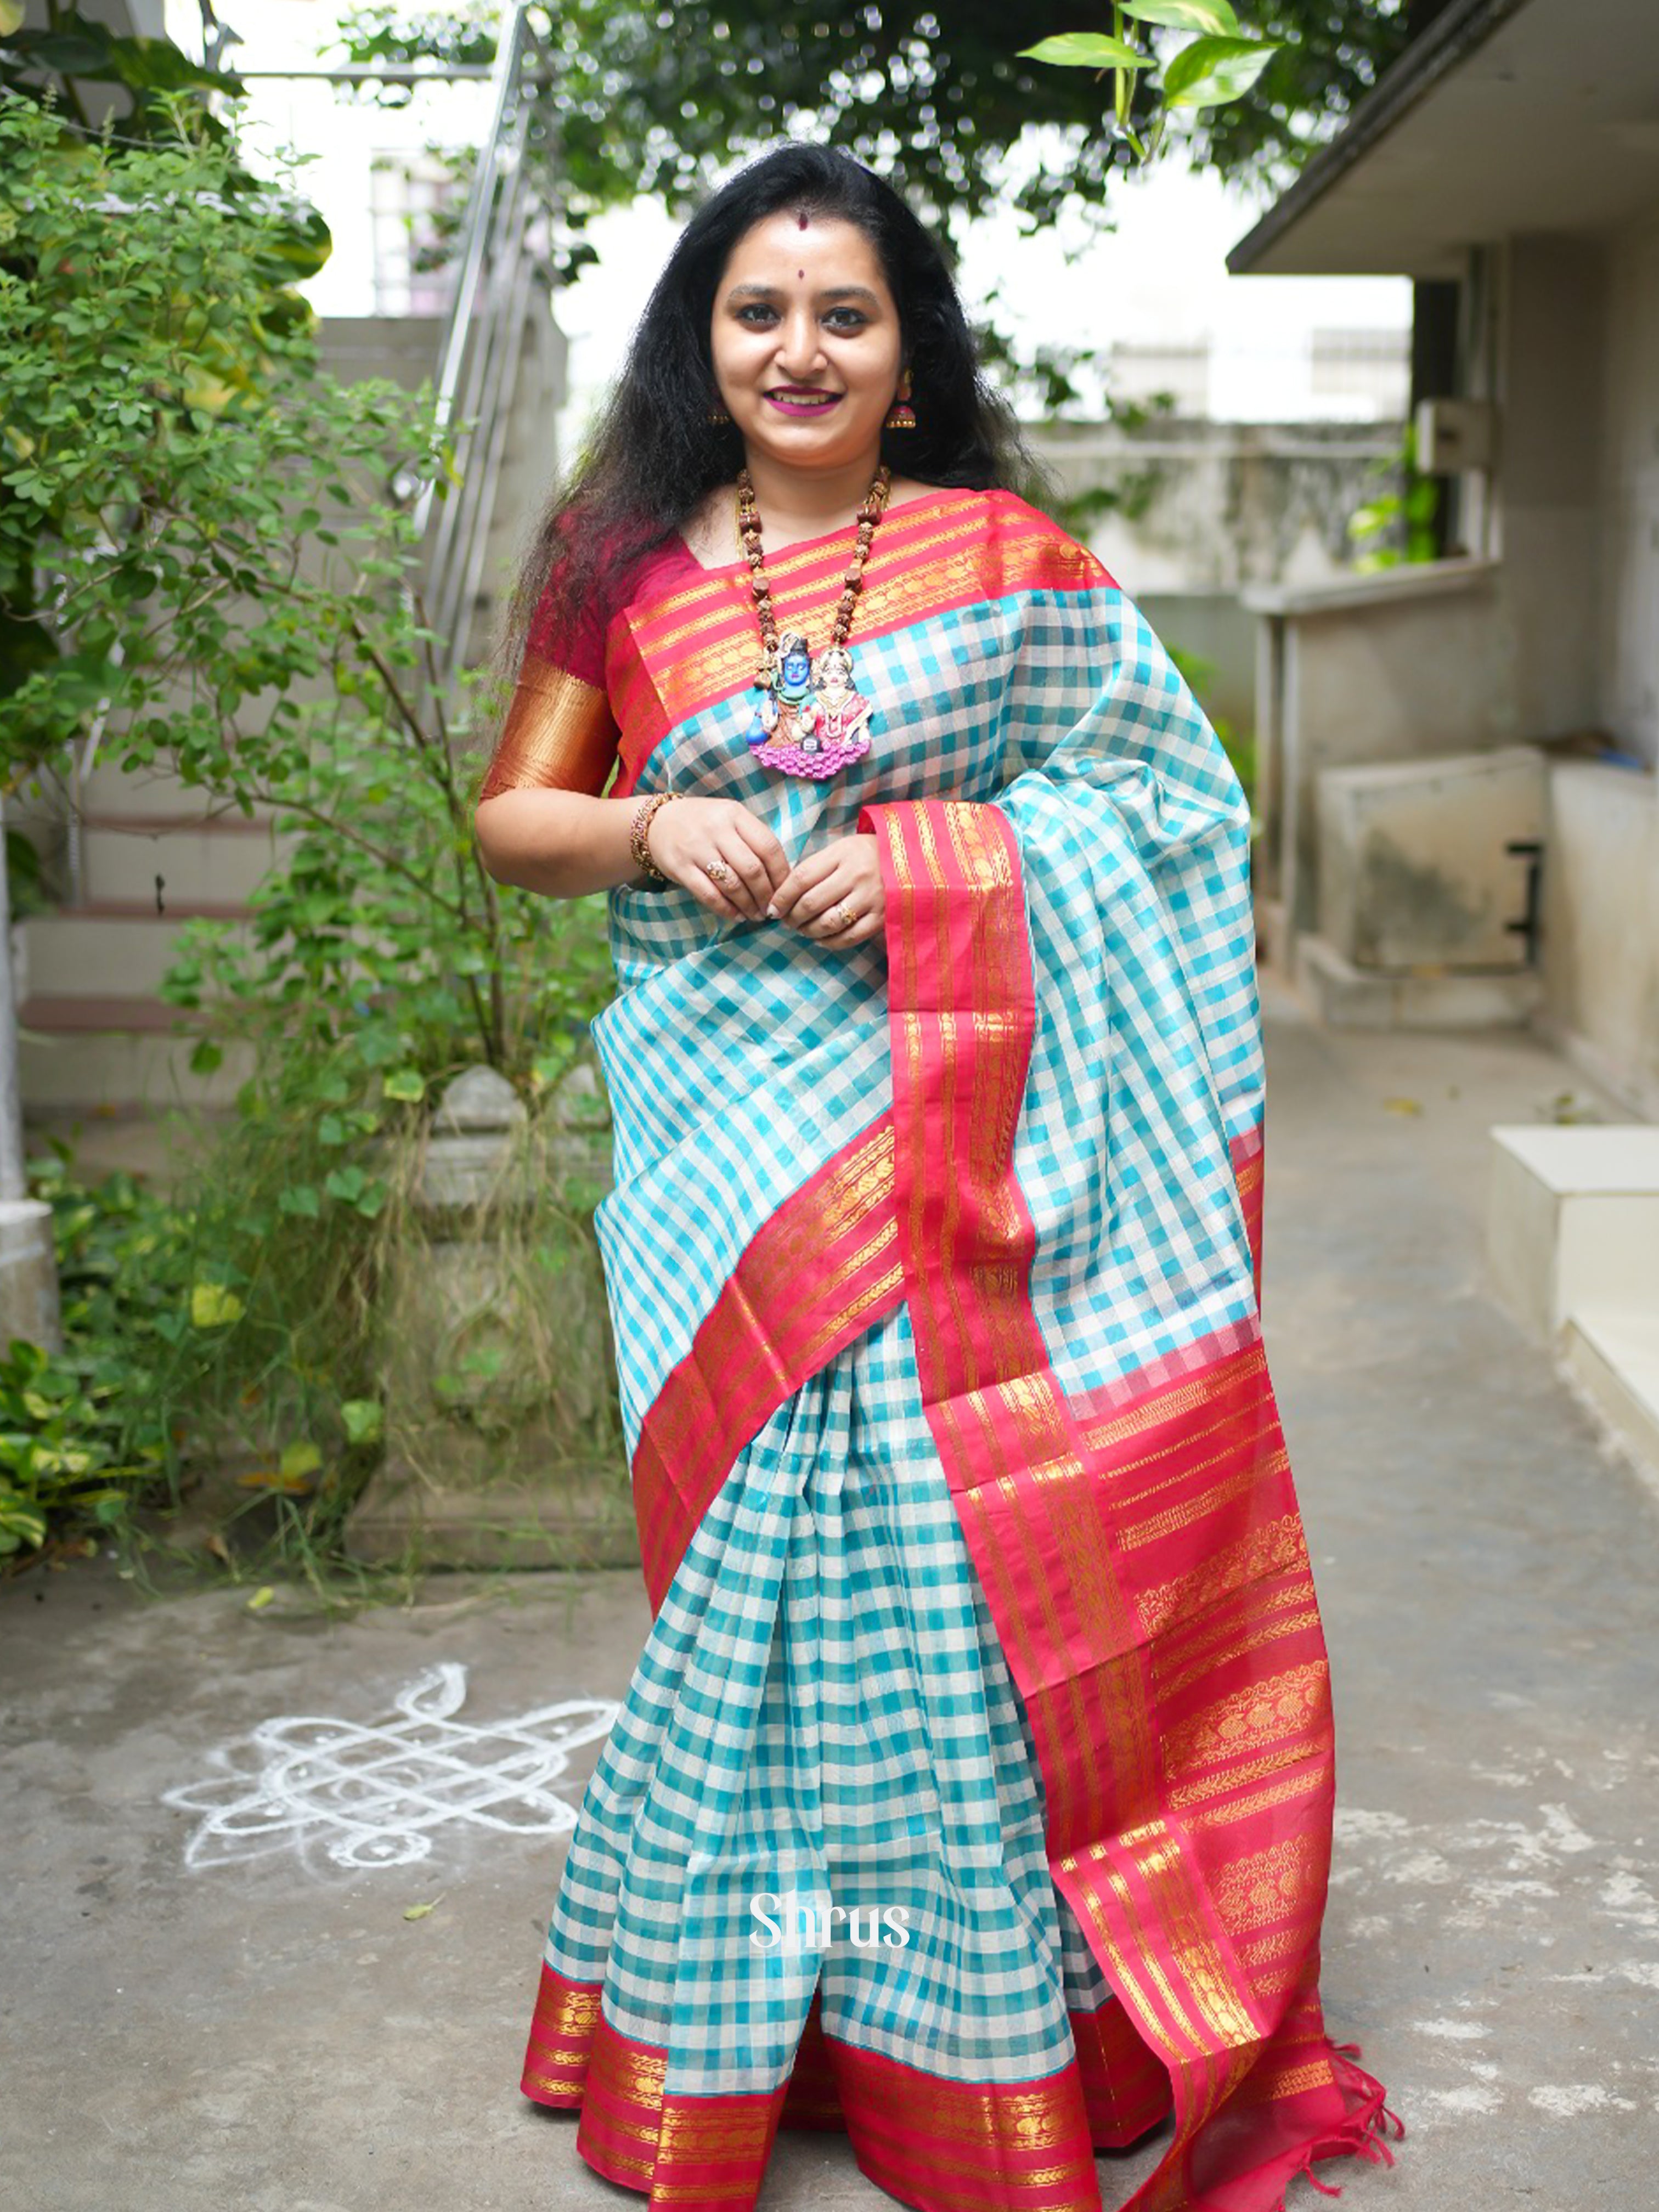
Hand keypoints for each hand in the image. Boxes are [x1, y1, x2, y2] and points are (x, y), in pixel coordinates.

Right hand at [644, 796, 789, 921]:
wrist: (657, 822)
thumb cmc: (703, 823)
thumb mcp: (729, 818)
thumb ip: (753, 839)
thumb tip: (781, 874)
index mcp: (735, 814)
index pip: (768, 846)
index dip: (781, 874)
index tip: (785, 890)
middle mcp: (716, 829)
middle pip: (752, 869)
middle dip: (766, 895)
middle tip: (771, 909)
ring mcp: (697, 848)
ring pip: (732, 884)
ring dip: (748, 905)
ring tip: (756, 915)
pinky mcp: (680, 867)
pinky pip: (708, 894)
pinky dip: (726, 909)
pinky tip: (736, 915)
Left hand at [763, 832, 884, 948]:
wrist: (909, 860)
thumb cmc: (866, 855)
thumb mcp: (840, 850)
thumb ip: (815, 869)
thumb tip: (783, 895)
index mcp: (842, 854)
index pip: (801, 878)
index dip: (781, 897)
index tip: (772, 908)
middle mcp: (857, 876)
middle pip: (811, 903)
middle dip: (792, 917)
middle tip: (786, 921)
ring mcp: (871, 898)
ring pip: (828, 923)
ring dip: (808, 931)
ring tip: (802, 929)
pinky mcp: (882, 918)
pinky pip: (849, 938)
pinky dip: (829, 942)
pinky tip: (820, 939)